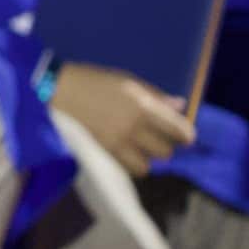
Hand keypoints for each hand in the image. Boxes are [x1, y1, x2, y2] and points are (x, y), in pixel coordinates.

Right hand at [52, 62, 195, 176]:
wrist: (62, 89)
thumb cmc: (96, 80)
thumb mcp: (128, 82)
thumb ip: (155, 96)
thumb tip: (179, 105)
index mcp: (143, 105)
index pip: (178, 130)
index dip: (186, 135)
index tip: (184, 135)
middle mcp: (135, 125)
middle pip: (166, 151)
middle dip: (166, 145)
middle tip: (159, 138)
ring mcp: (120, 140)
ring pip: (149, 164)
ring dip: (149, 157)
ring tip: (142, 147)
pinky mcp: (107, 150)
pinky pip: (132, 168)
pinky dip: (135, 164)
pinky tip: (129, 153)